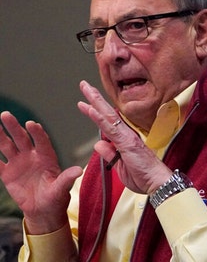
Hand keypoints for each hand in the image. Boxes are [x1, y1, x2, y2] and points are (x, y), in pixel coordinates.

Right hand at [0, 111, 82, 233]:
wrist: (43, 210)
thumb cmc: (56, 198)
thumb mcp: (61, 189)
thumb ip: (67, 178)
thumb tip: (79, 170)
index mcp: (47, 157)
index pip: (42, 142)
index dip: (37, 133)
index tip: (32, 124)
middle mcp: (32, 156)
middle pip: (22, 139)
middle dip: (14, 127)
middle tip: (6, 115)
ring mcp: (19, 163)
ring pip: (7, 146)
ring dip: (0, 136)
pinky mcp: (7, 174)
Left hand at [76, 80, 171, 193]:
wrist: (157, 183)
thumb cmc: (143, 176)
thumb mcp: (119, 166)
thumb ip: (109, 154)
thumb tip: (98, 144)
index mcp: (125, 139)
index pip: (108, 121)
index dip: (96, 110)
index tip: (86, 102)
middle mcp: (126, 134)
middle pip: (107, 113)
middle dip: (95, 98)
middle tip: (84, 85)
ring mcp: (127, 137)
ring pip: (108, 115)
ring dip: (95, 102)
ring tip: (85, 89)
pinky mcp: (127, 142)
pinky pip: (110, 128)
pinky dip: (100, 117)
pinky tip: (90, 109)